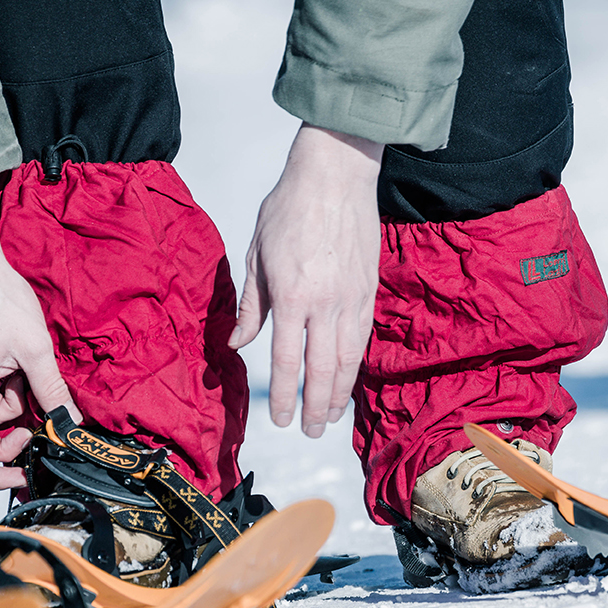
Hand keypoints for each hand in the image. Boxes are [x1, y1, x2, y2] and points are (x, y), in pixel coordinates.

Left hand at [229, 125, 382, 436]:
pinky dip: (355, 365)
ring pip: (349, 359)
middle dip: (316, 406)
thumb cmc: (290, 208)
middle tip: (309, 431)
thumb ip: (250, 305)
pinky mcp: (369, 290)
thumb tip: (238, 344)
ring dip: (340, 393)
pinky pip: (362, 337)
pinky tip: (348, 378)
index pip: (289, 360)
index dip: (285, 395)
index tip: (282, 419)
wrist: (336, 175)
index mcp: (293, 295)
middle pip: (323, 370)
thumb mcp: (256, 254)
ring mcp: (352, 298)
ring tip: (331, 416)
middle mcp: (327, 303)